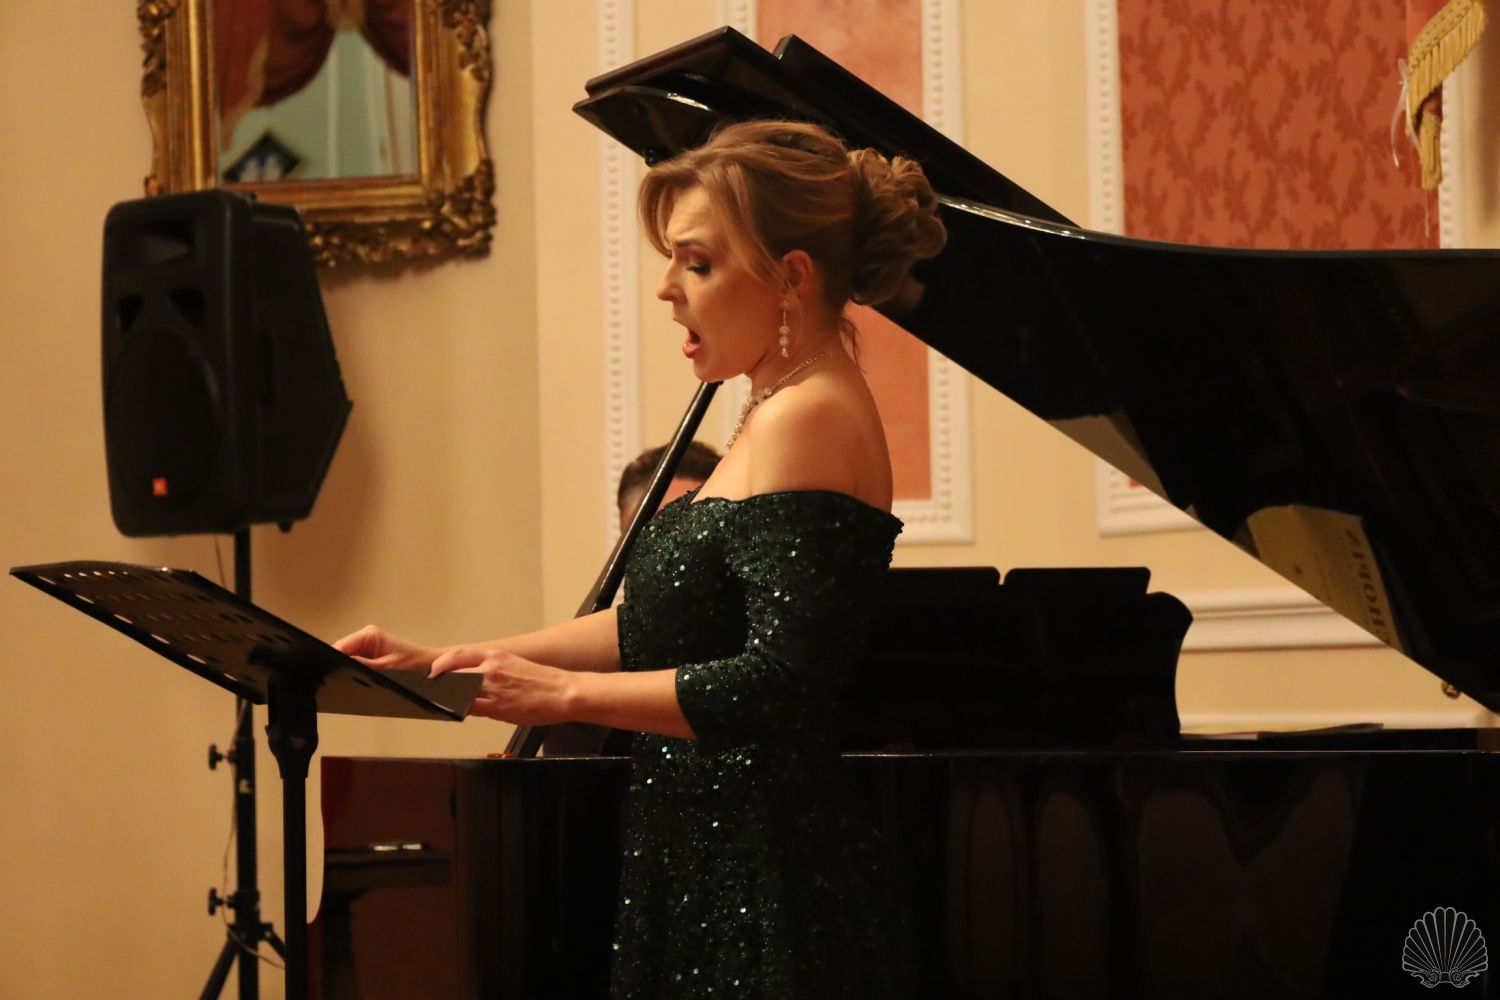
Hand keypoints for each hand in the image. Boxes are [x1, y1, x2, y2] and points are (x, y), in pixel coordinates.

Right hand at [333, 625, 441, 671]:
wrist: (430, 666)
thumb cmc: (415, 664)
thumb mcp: (386, 669)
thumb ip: (363, 665)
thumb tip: (342, 663)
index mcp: (370, 634)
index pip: (340, 646)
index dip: (331, 659)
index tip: (326, 671)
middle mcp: (367, 636)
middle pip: (341, 652)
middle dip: (339, 665)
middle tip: (340, 679)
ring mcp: (368, 644)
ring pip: (346, 657)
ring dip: (347, 668)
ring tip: (355, 678)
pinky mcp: (370, 653)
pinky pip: (355, 661)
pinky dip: (355, 670)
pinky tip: (361, 678)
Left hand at [431, 645, 573, 725]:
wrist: (562, 692)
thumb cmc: (541, 681)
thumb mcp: (513, 665)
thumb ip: (490, 671)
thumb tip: (471, 681)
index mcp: (495, 655)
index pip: (456, 655)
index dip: (440, 664)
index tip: (433, 672)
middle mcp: (491, 669)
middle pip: (453, 675)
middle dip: (440, 684)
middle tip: (433, 691)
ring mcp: (493, 689)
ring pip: (459, 693)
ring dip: (449, 699)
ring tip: (444, 702)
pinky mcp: (498, 707)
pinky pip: (471, 710)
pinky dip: (462, 711)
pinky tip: (460, 713)